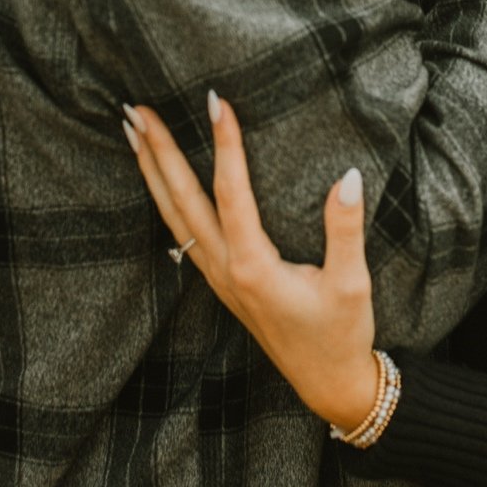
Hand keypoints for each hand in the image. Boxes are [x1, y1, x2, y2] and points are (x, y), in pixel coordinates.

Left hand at [122, 94, 380, 431]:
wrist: (328, 385)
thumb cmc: (342, 336)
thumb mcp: (352, 284)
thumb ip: (346, 229)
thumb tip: (348, 176)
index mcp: (254, 268)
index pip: (231, 193)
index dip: (225, 144)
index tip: (217, 101)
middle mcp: (226, 271)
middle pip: (181, 202)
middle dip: (159, 152)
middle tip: (136, 109)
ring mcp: (219, 279)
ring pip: (174, 217)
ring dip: (152, 173)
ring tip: (133, 132)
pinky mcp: (223, 283)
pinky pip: (183, 232)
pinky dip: (165, 199)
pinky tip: (161, 181)